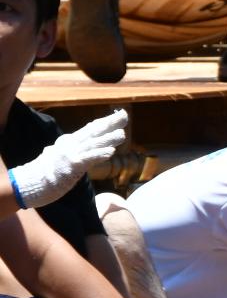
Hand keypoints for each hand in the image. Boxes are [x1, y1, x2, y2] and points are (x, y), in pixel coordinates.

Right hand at [8, 110, 126, 208]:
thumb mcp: (60, 155)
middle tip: (124, 116)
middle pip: (92, 132)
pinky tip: (110, 151)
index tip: (119, 115)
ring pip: (92, 144)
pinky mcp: (71, 166)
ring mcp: (70, 154)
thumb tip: (77, 142)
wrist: (31, 182)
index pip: (89, 129)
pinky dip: (99, 154)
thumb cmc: (47, 171)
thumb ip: (72, 149)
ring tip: (122, 135)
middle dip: (109, 124)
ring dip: (108, 139)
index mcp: (69, 142)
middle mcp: (70, 145)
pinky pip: (88, 159)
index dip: (105, 122)